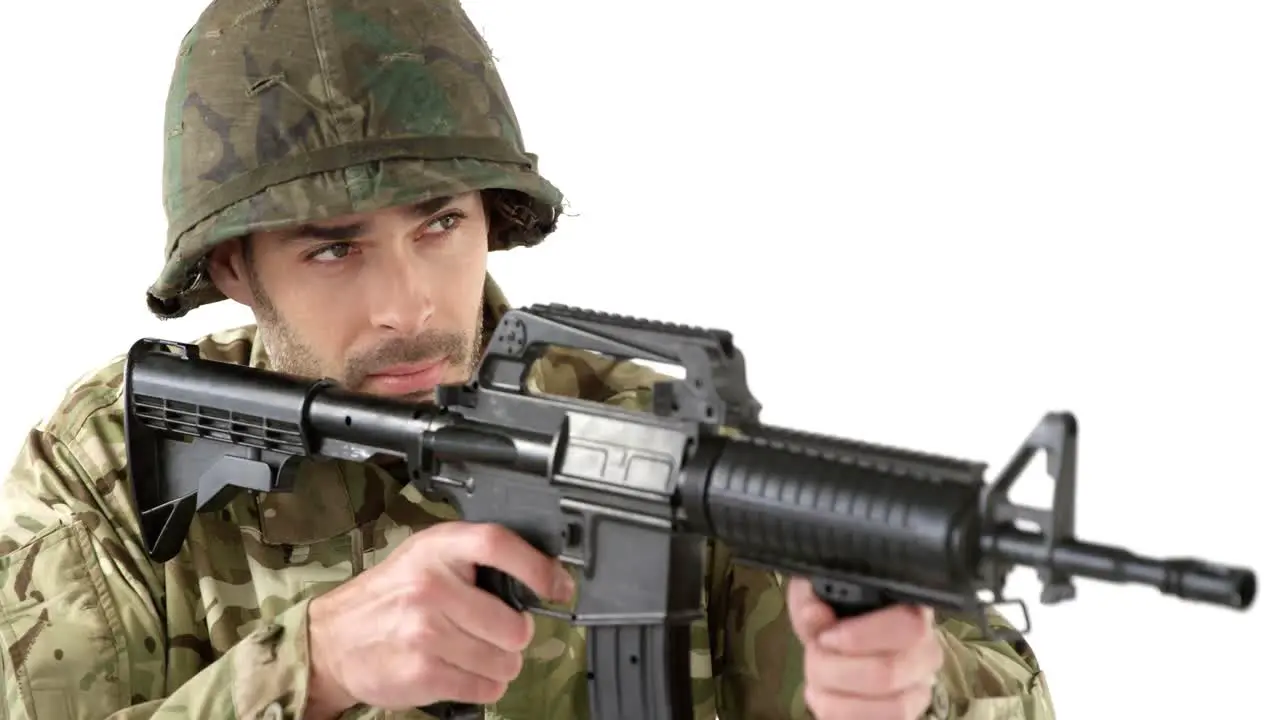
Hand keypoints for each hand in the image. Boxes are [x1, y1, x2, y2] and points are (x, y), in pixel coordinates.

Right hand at [303, 521, 575, 717]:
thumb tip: (542, 576)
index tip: (559, 587)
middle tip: (498, 635)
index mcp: (437, 548)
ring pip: (504, 661)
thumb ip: (475, 560)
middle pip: (513, 623)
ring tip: (474, 654)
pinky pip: (484, 687)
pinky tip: (463, 673)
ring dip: (499, 665)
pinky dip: (483, 686)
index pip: (498, 545)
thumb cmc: (389, 597)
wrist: (332, 639)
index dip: (538, 568)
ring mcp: (426, 631)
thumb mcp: (426, 557)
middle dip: (515, 637)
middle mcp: (432, 586)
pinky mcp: (422, 671)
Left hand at [788, 578, 942, 719]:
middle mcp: (926, 652)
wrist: (841, 646)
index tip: (826, 637)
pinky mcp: (906, 716)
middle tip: (815, 658)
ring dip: (837, 700)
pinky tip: (827, 699)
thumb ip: (813, 599)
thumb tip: (814, 614)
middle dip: (835, 669)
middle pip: (888, 674)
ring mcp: (920, 689)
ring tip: (818, 682)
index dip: (859, 636)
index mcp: (913, 611)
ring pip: (891, 710)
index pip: (909, 627)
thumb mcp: (818, 595)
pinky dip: (842, 716)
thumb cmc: (835, 616)